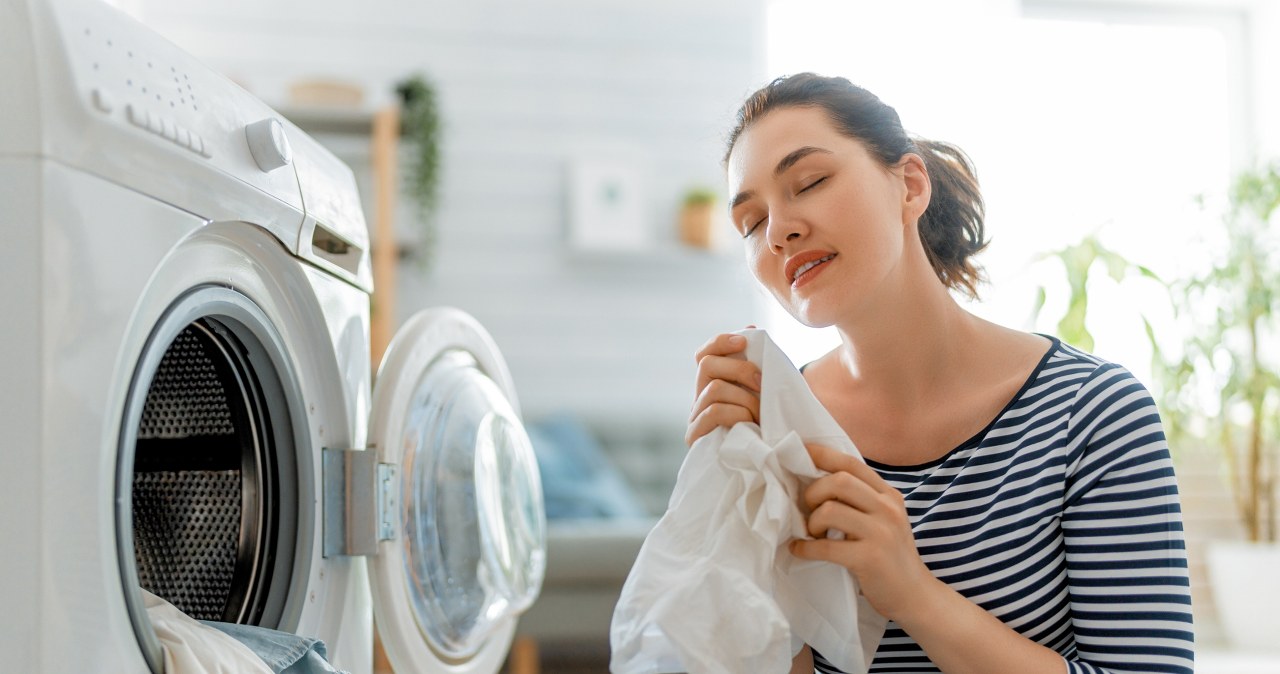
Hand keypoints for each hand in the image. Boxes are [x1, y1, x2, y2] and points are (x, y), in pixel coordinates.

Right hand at [685, 332, 761, 446]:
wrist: (765, 469)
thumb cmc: (767, 429)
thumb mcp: (764, 394)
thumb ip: (758, 366)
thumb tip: (752, 328)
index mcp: (714, 386)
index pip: (704, 354)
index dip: (721, 341)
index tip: (745, 339)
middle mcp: (700, 399)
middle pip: (707, 365)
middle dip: (739, 368)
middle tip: (762, 382)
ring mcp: (696, 419)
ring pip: (714, 388)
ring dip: (744, 398)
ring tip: (760, 414)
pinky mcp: (698, 438)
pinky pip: (714, 412)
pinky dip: (736, 413)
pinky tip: (750, 424)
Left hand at [789, 443, 935, 620]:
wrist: (915, 596)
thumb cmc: (891, 557)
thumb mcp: (885, 520)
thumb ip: (861, 500)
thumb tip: (817, 482)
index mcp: (888, 495)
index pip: (851, 463)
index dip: (822, 455)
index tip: (800, 452)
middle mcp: (887, 509)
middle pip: (839, 481)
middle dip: (813, 492)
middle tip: (808, 510)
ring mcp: (881, 533)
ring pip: (830, 510)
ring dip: (811, 522)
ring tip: (812, 533)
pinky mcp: (870, 558)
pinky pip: (826, 547)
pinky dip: (805, 548)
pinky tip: (800, 550)